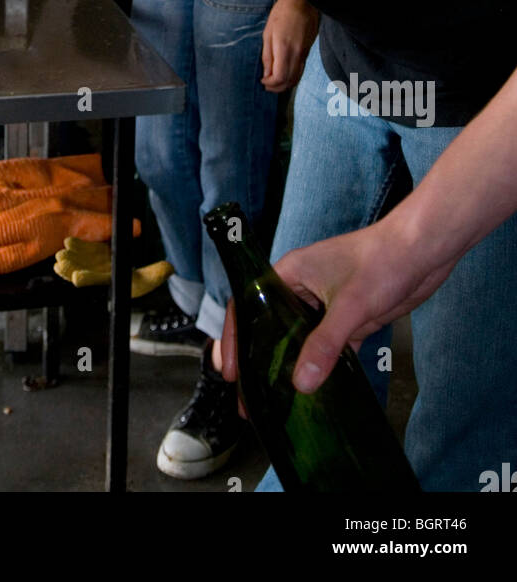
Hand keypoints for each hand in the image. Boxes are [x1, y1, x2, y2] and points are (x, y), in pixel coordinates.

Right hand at [220, 215, 460, 395]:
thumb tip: (301, 384)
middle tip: (248, 398)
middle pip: (270, 327)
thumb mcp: (349, 306)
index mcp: (290, 274)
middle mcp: (302, 289)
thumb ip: (324, 344)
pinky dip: (322, 367)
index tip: (230, 371)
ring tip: (275, 402)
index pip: (248, 305)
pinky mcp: (349, 318)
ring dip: (289, 367)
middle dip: (258, 361)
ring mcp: (326, 304)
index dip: (234, 337)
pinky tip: (318, 394)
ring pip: (298, 340)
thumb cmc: (380, 262)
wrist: (423, 250)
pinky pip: (329, 347)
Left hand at [261, 0, 318, 91]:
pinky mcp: (308, 50)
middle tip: (266, 85)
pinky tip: (284, 73)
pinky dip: (292, 76)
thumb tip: (267, 74)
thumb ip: (267, 56)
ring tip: (274, 82)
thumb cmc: (281, 14)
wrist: (302, 2)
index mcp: (285, 49)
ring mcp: (305, 53)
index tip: (262, 81)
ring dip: (285, 84)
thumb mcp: (268, 34)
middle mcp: (297, 54)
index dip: (270, 84)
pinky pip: (301, 69)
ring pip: (297, 77)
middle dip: (277, 88)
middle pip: (289, 81)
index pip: (280, 77)